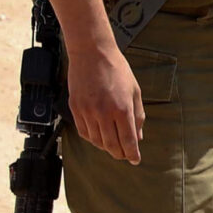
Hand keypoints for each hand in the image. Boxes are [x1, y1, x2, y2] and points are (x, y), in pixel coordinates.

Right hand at [67, 41, 143, 163]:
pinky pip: (83, 132)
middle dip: (120, 154)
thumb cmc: (117, 70)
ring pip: (96, 141)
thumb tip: (138, 137)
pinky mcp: (75, 108)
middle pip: (111, 145)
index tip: (135, 160)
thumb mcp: (135, 92)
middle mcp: (103, 113)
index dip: (132, 154)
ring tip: (113, 145)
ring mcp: (87, 111)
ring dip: (106, 147)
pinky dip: (92, 138)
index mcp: (122, 109)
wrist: (92, 53)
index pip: (128, 141)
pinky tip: (99, 136)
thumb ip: (137, 116)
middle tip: (125, 155)